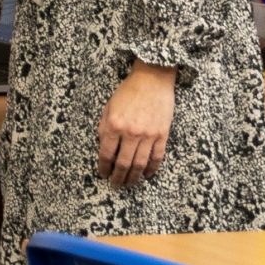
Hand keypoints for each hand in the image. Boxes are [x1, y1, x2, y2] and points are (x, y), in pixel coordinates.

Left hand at [99, 63, 176, 186]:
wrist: (152, 80)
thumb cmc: (127, 92)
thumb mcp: (108, 108)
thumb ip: (104, 128)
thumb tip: (103, 147)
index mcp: (113, 126)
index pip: (106, 154)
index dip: (103, 167)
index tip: (102, 174)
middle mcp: (130, 133)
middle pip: (123, 163)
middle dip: (117, 177)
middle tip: (115, 185)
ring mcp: (148, 135)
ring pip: (139, 164)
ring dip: (133, 177)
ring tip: (128, 184)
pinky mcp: (162, 135)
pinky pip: (156, 157)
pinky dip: (151, 169)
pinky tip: (146, 175)